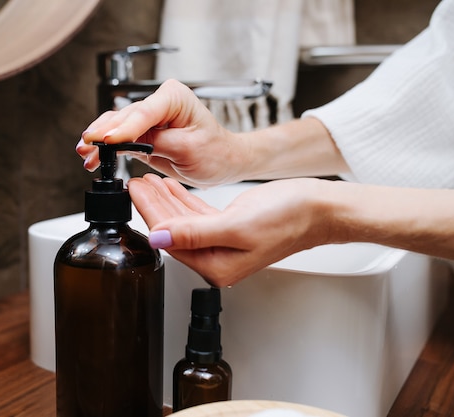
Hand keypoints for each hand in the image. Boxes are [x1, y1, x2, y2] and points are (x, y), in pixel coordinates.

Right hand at [77, 79, 243, 187]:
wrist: (223, 161)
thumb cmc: (215, 152)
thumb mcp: (188, 149)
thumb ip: (156, 143)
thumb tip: (127, 143)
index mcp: (175, 97)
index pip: (144, 112)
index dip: (124, 127)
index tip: (107, 140)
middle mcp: (160, 102)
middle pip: (125, 116)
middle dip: (104, 133)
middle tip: (87, 147)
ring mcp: (150, 116)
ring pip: (117, 125)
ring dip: (100, 141)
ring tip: (86, 154)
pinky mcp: (143, 131)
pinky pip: (120, 137)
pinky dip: (106, 148)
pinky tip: (93, 157)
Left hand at [128, 174, 329, 286]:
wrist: (319, 209)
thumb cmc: (289, 218)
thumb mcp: (236, 226)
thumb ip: (195, 233)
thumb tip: (160, 237)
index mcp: (217, 266)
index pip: (171, 239)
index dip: (149, 213)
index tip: (134, 192)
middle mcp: (217, 259)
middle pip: (173, 230)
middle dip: (152, 205)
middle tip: (135, 182)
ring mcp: (223, 244)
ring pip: (183, 220)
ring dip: (164, 199)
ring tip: (148, 180)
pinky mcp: (229, 228)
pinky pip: (198, 215)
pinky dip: (183, 200)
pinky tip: (171, 187)